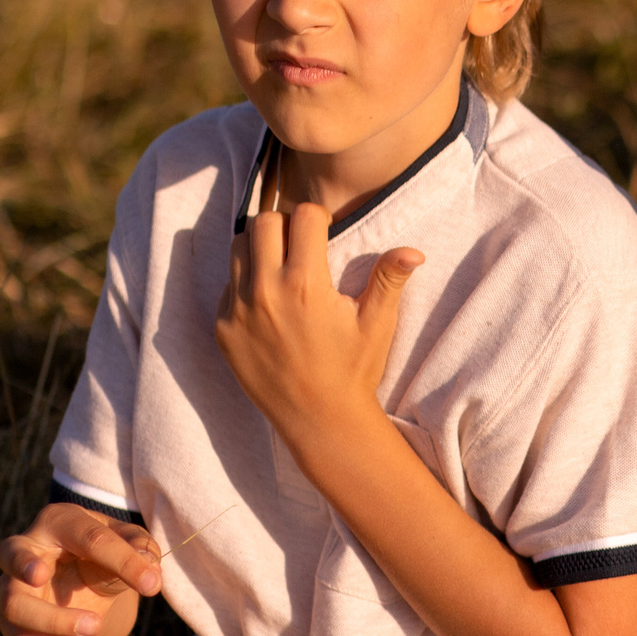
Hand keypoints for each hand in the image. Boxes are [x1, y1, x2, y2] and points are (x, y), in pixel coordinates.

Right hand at [0, 502, 161, 635]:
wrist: (84, 581)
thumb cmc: (104, 554)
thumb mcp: (128, 543)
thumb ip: (140, 547)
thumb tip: (149, 565)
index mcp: (59, 521)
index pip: (89, 537)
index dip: (123, 560)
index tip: (152, 585)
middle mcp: (25, 550)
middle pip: (11, 555)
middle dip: (23, 567)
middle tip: (40, 576)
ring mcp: (12, 587)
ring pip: (13, 607)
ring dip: (53, 623)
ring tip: (94, 628)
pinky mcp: (11, 621)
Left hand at [216, 203, 423, 440]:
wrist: (319, 420)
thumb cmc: (353, 370)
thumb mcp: (377, 324)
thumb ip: (389, 280)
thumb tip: (414, 251)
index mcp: (306, 284)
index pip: (303, 215)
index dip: (319, 218)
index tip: (325, 232)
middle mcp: (265, 291)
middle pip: (264, 222)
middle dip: (286, 225)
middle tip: (301, 246)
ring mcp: (238, 310)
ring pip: (238, 248)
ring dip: (260, 248)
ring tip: (282, 268)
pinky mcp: (223, 328)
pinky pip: (227, 286)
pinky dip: (246, 283)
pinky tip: (270, 304)